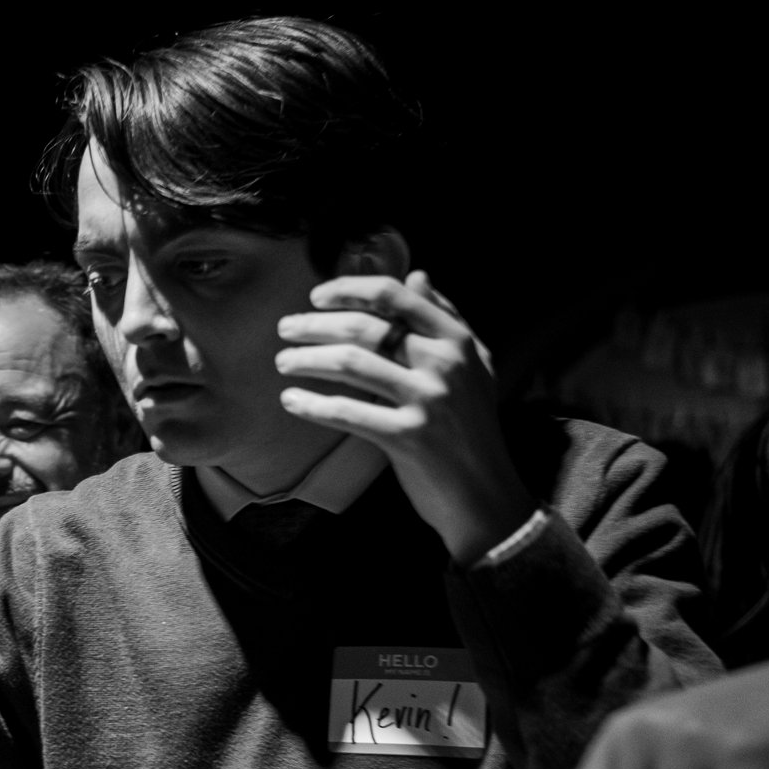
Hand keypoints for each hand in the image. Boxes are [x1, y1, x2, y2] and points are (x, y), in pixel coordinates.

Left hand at [275, 270, 535, 565]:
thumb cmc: (471, 426)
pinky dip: (313, 404)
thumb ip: (444, 317)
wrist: (484, 492)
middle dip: (315, 324)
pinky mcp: (408, 437)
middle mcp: (444, 363)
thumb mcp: (472, 364)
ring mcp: (427, 400)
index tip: (316, 297)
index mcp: (456, 339)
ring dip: (307, 359)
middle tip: (285, 328)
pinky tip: (292, 400)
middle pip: (365, 327)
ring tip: (283, 361)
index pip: (395, 296)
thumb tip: (418, 275)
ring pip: (351, 363)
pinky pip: (348, 412)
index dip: (349, 290)